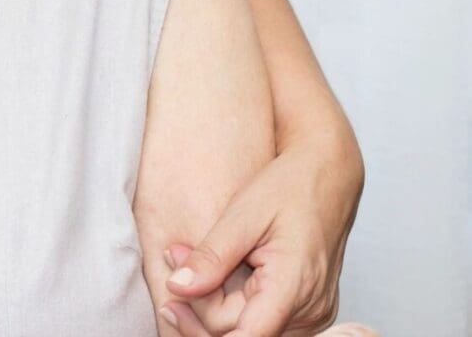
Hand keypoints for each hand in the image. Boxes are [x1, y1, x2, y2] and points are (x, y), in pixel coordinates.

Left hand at [159, 139, 361, 336]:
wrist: (327, 178)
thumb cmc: (289, 189)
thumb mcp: (242, 215)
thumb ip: (211, 256)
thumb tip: (177, 287)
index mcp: (295, 286)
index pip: (249, 336)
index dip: (205, 326)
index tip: (173, 303)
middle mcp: (309, 310)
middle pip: (241, 334)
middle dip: (198, 305)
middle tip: (172, 259)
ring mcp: (311, 314)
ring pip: (250, 333)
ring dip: (212, 307)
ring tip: (184, 261)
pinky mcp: (305, 310)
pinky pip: (263, 324)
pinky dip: (232, 306)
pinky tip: (211, 277)